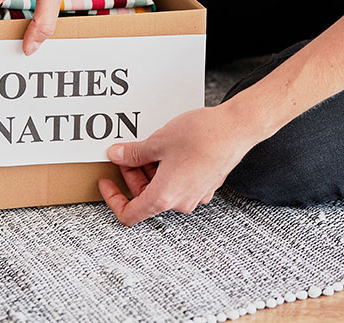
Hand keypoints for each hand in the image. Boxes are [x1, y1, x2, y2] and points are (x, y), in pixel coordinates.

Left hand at [98, 103, 259, 225]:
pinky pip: (179, 184)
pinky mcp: (206, 185)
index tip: (107, 182)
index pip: (128, 213)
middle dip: (133, 176)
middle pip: (145, 198)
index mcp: (164, 197)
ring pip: (163, 189)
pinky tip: (170, 148)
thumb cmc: (201, 136)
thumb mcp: (157, 141)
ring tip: (152, 145)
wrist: (237, 129)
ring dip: (151, 171)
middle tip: (129, 152)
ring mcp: (195, 195)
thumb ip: (133, 153)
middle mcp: (180, 202)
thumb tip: (117, 156)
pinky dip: (168, 170)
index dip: (112, 198)